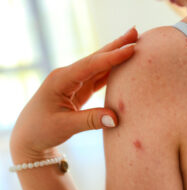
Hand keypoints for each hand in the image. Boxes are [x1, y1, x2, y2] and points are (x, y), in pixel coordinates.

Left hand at [10, 26, 137, 160]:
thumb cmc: (41, 130)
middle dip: (115, 46)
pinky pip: (98, 77)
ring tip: (132, 45)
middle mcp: (68, 76)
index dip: (112, 58)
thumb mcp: (64, 126)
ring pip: (98, 66)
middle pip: (95, 58)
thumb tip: (116, 118)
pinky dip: (111, 71)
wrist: (29, 136)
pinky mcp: (79, 89)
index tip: (131, 49)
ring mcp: (74, 82)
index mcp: (61, 80)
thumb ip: (90, 121)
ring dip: (115, 56)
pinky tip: (122, 66)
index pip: (90, 65)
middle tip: (135, 33)